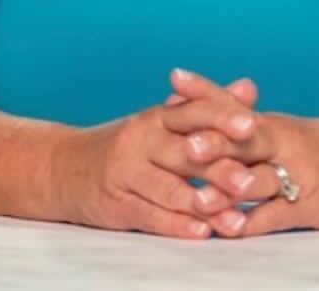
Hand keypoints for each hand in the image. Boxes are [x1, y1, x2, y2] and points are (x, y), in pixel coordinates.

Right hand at [50, 76, 256, 238]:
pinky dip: (178, 225)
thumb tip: (249, 87)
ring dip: (203, 204)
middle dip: (219, 167)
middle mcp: (140, 139)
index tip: (252, 124)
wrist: (66, 168)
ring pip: (169, 189)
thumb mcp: (164, 121)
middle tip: (250, 180)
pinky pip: (150, 216)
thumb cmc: (130, 144)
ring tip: (235, 216)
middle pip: (184, 152)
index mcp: (156, 116)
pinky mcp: (115, 204)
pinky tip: (202, 231)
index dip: (222, 116)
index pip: (193, 111)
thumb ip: (209, 107)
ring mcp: (125, 172)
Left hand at [163, 68, 318, 237]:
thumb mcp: (280, 131)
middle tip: (186, 144)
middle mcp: (281, 142)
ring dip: (230, 189)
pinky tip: (231, 228)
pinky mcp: (308, 205)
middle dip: (216, 143)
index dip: (205, 91)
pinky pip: (276, 214)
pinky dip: (252, 221)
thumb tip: (194, 112)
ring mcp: (295, 173)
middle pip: (246, 139)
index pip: (233, 102)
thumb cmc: (317, 147)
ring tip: (202, 197)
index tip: (175, 78)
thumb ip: (241, 125)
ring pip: (260, 179)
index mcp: (270, 122)